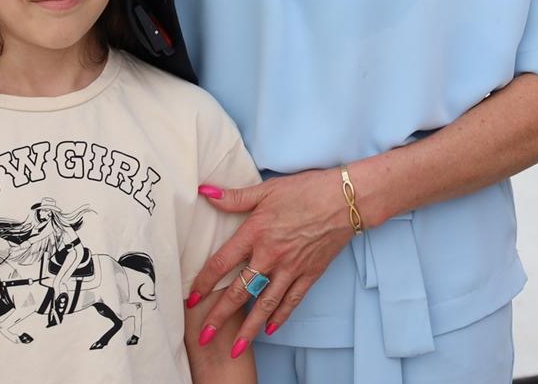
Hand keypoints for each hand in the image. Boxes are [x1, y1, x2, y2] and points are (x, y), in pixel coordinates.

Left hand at [188, 169, 355, 353]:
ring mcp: (292, 268)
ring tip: (235, 348)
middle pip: (239, 291)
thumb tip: (205, 191)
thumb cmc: (306, 190)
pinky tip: (271, 330)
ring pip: (265, 304)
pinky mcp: (310, 274)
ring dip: (249, 328)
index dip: (204, 282)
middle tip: (205, 336)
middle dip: (220, 316)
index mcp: (256, 233)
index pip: (222, 263)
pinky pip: (292, 301)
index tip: (191, 299)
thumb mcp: (267, 189)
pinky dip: (281, 316)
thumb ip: (235, 196)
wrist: (346, 199)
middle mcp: (271, 255)